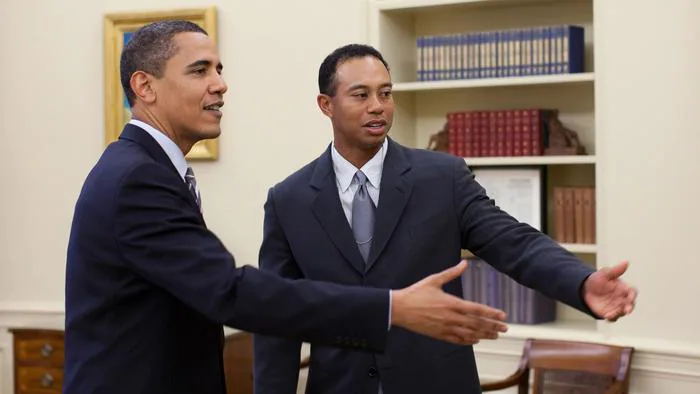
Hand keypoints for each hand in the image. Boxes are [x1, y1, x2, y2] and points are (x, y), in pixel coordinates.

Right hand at [391, 260, 507, 345]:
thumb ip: (451, 272)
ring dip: (484, 335)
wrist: (399, 309)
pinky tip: (476, 340)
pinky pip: (457, 340)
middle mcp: (451, 317)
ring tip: (495, 335)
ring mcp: (445, 328)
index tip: (503, 316)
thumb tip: (464, 263)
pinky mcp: (439, 335)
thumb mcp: (434, 279)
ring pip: (470, 334)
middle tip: (505, 329)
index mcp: (451, 303)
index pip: (477, 309)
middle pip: (477, 324)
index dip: (491, 313)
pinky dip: (468, 341)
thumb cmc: (416, 293)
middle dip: (493, 326)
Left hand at [582, 260, 637, 320]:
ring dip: (619, 313)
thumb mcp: (605, 273)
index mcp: (624, 288)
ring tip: (613, 314)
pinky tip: (607, 316)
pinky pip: (613, 317)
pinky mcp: (609, 312)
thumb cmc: (598, 280)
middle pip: (630, 304)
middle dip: (629, 307)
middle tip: (626, 310)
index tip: (630, 298)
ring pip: (621, 312)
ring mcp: (616, 306)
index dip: (632, 295)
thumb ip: (616, 270)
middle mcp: (622, 298)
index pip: (632, 292)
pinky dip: (611, 318)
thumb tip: (626, 262)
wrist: (585, 288)